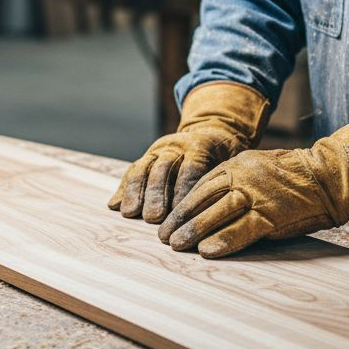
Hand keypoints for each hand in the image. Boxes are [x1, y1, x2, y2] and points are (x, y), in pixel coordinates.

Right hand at [109, 82, 268, 222]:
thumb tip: (224, 212)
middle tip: (153, 218)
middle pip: (164, 167)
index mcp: (201, 145)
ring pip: (144, 167)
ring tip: (131, 214)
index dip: (184, 189)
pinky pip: (132, 171)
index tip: (180, 212)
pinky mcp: (147, 157)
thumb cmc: (226, 157)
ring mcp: (159, 150)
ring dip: (136, 192)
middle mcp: (176, 145)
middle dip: (157, 193)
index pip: (192, 166)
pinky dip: (124, 189)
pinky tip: (115, 205)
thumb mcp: (233, 164)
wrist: (213, 131)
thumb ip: (225, 182)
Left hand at [158, 113, 348, 257]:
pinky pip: (243, 228)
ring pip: (216, 212)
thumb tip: (210, 202)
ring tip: (177, 246)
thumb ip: (235, 181)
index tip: (166, 220)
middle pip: (202, 199)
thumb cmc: (294, 177)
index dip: (181, 205)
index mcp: (237, 165)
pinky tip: (207, 251)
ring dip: (194, 230)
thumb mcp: (258, 168)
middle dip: (180, 219)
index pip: (200, 186)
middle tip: (163, 237)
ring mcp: (257, 194)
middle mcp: (242, 177)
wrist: (329, 176)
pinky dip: (223, 240)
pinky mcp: (272, 213)